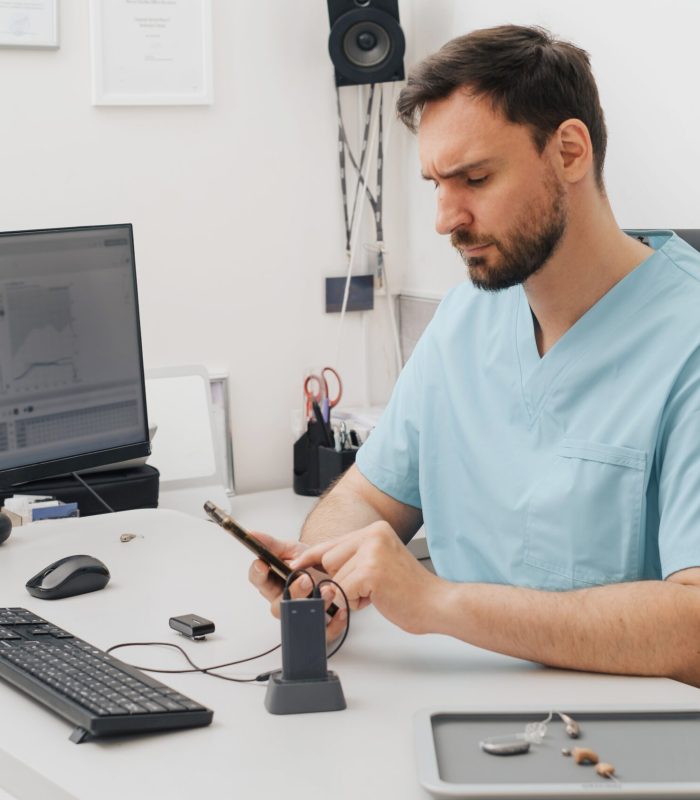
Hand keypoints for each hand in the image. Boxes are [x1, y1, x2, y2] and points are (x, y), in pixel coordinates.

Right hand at [247, 532, 346, 640]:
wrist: (332, 568)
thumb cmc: (307, 562)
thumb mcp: (291, 549)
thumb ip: (272, 544)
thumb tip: (252, 534)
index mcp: (273, 583)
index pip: (258, 580)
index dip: (258, 573)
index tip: (263, 563)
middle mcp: (284, 602)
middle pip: (279, 605)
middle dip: (293, 592)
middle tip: (306, 579)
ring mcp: (300, 615)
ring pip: (300, 619)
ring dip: (314, 606)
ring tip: (328, 590)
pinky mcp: (319, 625)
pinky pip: (323, 633)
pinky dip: (334, 623)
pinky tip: (340, 610)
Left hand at [290, 522, 442, 634]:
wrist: (436, 603)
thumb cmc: (409, 589)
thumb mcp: (378, 564)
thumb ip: (351, 561)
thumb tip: (319, 569)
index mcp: (375, 530)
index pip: (333, 542)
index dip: (312, 557)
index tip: (296, 565)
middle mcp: (373, 534)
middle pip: (328, 559)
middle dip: (340, 580)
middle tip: (367, 588)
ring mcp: (372, 551)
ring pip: (334, 578)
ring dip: (350, 593)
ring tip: (376, 592)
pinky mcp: (371, 571)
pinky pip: (342, 592)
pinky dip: (354, 602)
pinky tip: (376, 598)